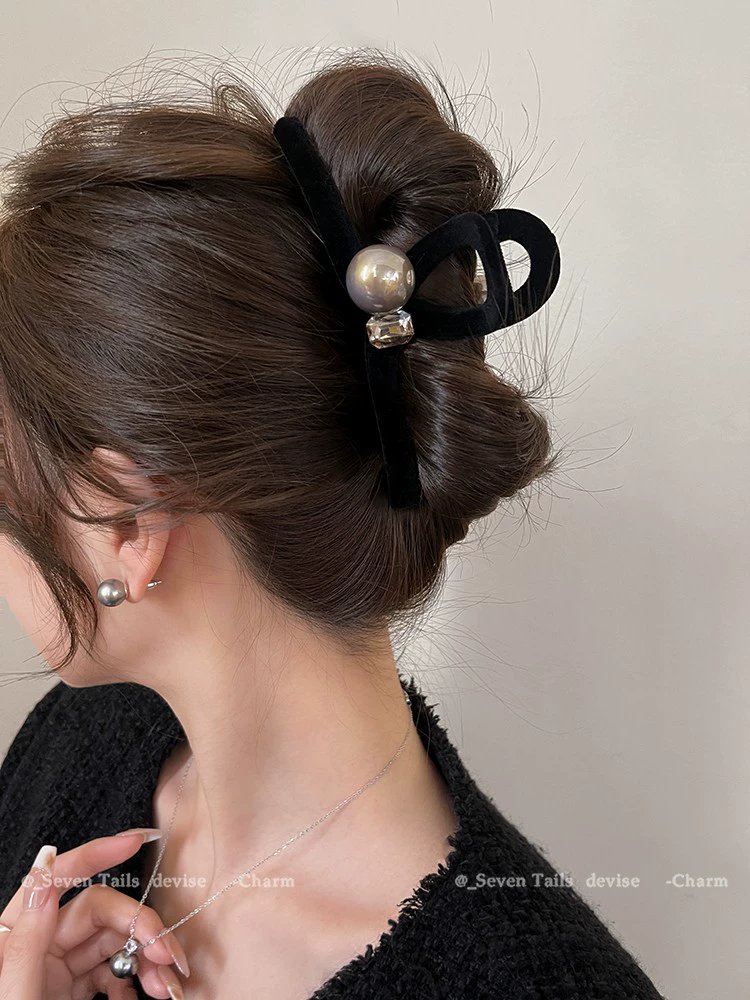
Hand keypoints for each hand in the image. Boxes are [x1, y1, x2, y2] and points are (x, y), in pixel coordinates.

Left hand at [0, 833, 189, 998]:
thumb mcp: (14, 998)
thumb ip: (28, 941)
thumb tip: (45, 875)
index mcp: (16, 937)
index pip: (57, 878)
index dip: (96, 852)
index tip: (137, 839)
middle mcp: (39, 948)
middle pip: (102, 914)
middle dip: (143, 928)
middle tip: (171, 955)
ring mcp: (59, 972)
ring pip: (116, 945)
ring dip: (151, 961)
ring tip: (171, 988)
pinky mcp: (76, 995)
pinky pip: (117, 976)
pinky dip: (140, 985)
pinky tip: (150, 999)